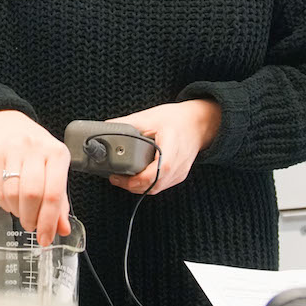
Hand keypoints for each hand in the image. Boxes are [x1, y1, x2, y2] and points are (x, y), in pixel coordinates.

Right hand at [0, 110, 71, 245]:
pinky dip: (6, 204)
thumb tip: (63, 229)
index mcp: (57, 154)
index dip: (48, 221)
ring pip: (13, 193)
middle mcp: (36, 149)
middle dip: (31, 218)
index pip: (53, 194)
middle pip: (32, 195)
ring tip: (22, 213)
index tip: (46, 238)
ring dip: (18, 212)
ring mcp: (14, 150)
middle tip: (32, 226)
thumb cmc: (37, 152)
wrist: (10, 125)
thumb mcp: (54, 170)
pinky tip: (12, 203)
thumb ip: (60, 201)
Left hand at [107, 99, 221, 195]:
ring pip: (156, 189)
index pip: (156, 172)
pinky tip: (135, 178)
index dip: (136, 179)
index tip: (118, 176)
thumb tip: (106, 126)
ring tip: (121, 178)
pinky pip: (160, 185)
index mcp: (172, 148)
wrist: (199, 123)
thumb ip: (128, 123)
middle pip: (153, 185)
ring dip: (138, 187)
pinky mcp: (178, 176)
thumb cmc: (176, 119)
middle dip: (131, 185)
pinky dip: (146, 185)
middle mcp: (178, 165)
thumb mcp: (150, 117)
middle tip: (114, 178)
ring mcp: (180, 173)